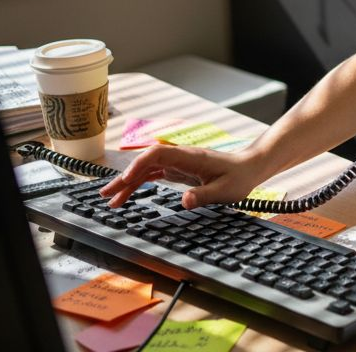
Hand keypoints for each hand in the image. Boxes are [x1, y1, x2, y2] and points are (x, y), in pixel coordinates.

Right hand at [99, 143, 264, 209]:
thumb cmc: (239, 177)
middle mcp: (179, 157)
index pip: (157, 154)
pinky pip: (153, 176)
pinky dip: (139, 185)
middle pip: (145, 162)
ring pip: (146, 170)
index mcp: (189, 157)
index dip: (139, 164)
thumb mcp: (225, 191)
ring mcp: (177, 163)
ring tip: (110, 200)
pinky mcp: (177, 171)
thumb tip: (184, 201)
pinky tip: (127, 195)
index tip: (127, 179)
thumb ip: (204, 195)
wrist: (249, 167)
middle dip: (124, 177)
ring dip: (127, 183)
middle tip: (105, 194)